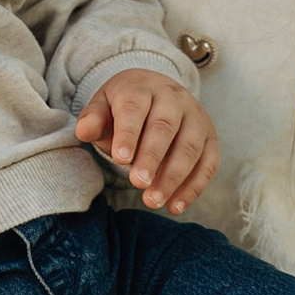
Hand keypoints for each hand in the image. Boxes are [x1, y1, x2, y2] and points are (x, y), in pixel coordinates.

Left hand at [78, 71, 217, 215]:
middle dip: (152, 157)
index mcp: (142, 88)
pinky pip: (208, 162)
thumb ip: (93, 119)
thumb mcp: (103, 107)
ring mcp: (196, 117)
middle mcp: (173, 98)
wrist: (155, 93)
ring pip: (190, 146)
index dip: (128, 133)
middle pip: (165, 127)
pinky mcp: (210, 137)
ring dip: (173, 176)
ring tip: (153, 200)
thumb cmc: (124, 107)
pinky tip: (176, 206)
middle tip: (138, 183)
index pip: (135, 108)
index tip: (120, 158)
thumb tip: (84, 131)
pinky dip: (194, 187)